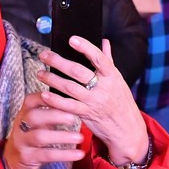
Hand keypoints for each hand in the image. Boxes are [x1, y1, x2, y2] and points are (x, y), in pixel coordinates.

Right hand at [1, 93, 86, 168]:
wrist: (13, 159)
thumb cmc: (30, 137)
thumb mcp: (36, 123)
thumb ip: (49, 114)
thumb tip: (73, 105)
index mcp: (24, 114)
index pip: (30, 101)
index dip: (44, 97)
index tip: (61, 97)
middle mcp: (20, 126)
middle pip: (33, 116)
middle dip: (54, 115)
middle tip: (73, 118)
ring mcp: (22, 142)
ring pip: (39, 137)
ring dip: (62, 136)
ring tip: (79, 137)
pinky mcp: (27, 157)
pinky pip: (46, 155)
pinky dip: (64, 154)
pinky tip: (78, 154)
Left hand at [38, 38, 149, 166]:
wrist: (128, 129)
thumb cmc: (121, 101)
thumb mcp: (118, 80)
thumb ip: (108, 60)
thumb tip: (104, 41)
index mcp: (111, 76)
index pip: (99, 58)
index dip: (86, 47)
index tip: (72, 39)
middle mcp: (103, 88)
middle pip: (78, 72)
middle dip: (58, 62)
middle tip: (44, 54)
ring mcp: (94, 101)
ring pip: (69, 88)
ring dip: (52, 79)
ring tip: (40, 73)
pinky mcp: (87, 114)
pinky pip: (68, 106)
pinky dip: (55, 100)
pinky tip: (44, 94)